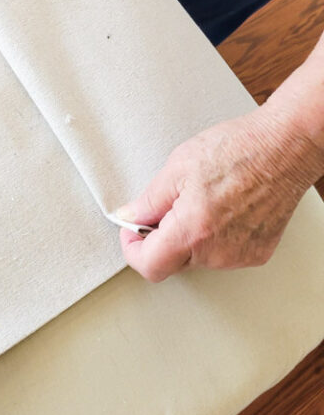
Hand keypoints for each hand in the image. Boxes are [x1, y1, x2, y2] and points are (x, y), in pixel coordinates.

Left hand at [116, 107, 322, 281]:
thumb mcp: (178, 166)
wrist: (284, 148)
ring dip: (189, 237)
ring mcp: (240, 256)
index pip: (150, 266)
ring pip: (198, 258)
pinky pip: (222, 254)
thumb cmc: (238, 150)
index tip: (131, 233)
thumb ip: (149, 199)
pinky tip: (220, 208)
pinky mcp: (257, 253)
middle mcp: (218, 252)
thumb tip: (130, 216)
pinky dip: (213, 237)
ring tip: (200, 200)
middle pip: (173, 262)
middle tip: (165, 207)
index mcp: (193, 231)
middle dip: (161, 239)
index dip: (133, 250)